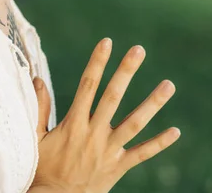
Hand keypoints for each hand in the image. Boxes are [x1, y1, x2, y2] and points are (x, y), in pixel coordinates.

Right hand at [29, 38, 179, 192]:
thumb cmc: (42, 170)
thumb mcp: (35, 139)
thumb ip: (39, 108)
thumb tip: (36, 79)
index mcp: (73, 124)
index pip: (87, 86)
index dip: (97, 63)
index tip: (107, 42)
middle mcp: (94, 133)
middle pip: (113, 97)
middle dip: (125, 72)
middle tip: (139, 50)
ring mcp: (108, 150)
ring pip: (134, 123)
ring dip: (153, 103)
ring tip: (169, 85)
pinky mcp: (118, 167)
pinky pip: (142, 153)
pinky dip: (159, 143)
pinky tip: (176, 131)